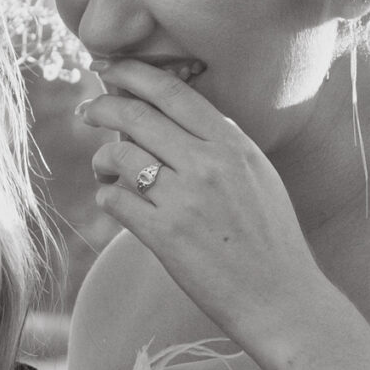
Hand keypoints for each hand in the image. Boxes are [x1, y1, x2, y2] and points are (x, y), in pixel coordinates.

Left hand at [79, 59, 322, 361]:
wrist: (282, 299)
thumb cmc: (271, 240)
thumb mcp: (259, 176)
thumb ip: (224, 143)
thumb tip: (182, 114)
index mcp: (233, 145)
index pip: (173, 92)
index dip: (133, 74)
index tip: (110, 70)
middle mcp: (208, 165)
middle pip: (136, 116)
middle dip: (102, 108)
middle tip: (87, 113)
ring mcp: (185, 200)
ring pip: (119, 155)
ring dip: (101, 159)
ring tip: (103, 170)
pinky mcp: (165, 237)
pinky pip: (115, 200)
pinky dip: (106, 196)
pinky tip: (113, 200)